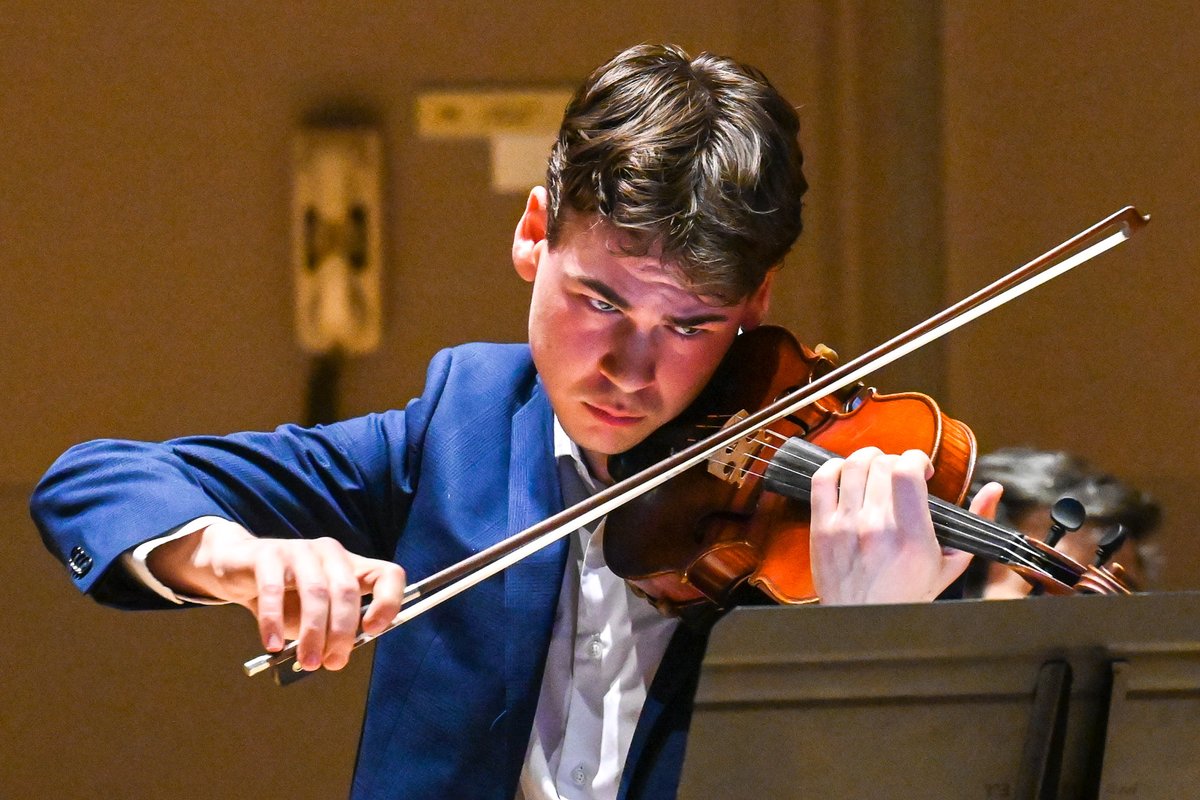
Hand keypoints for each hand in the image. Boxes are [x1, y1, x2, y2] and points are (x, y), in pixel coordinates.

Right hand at [147, 519, 405, 670]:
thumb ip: (330, 631)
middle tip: (332, 662)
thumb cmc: (285, 597)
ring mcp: (300, 550)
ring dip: (313, 632)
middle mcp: (331, 554)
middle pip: (348, 590)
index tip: (373, 630)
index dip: (389, 601)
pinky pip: (274, 590)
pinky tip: (272, 645)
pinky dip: (274, 621)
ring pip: (316, 592)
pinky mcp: (268, 554)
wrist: (238, 568)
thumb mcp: (315, 616)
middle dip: (342, 632)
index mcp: (352, 567)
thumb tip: (337, 657)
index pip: (388, 575)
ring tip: (307, 661)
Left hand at [809, 447, 1000, 604]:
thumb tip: (994, 489)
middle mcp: (876, 527)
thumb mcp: (950, 563)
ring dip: (868, 459)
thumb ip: (973, 521)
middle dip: (895, 461)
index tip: (921, 467)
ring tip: (876, 470)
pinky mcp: (822, 528)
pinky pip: (821, 480)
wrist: (865, 622)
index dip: (916, 457)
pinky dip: (834, 467)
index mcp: (912, 536)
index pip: (906, 472)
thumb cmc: (908, 593)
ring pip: (852, 466)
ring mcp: (845, 526)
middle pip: (882, 465)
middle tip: (900, 475)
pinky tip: (846, 474)